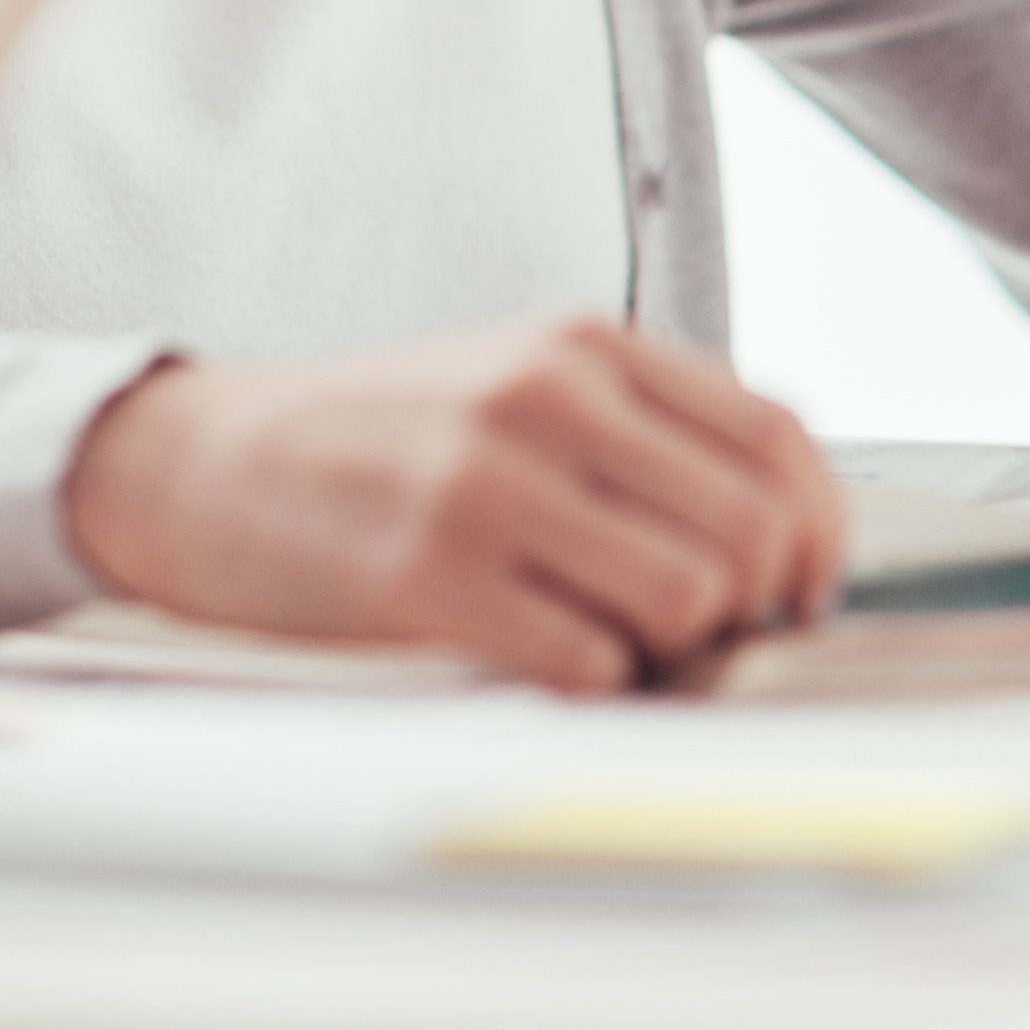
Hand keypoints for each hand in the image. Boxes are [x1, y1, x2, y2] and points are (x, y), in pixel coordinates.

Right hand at [57, 315, 846, 693]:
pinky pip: (587, 661)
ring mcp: (486, 482)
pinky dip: (593, 684)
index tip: (800, 592)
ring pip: (685, 598)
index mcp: (585, 345)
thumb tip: (790, 516)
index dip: (819, 535)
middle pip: (749, 529)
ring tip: (614, 643)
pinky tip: (546, 661)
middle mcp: (546, 396)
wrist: (210, 462)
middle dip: (751, 607)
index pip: (779, 439)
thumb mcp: (519, 379)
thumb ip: (643, 423)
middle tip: (703, 636)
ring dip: (671, 650)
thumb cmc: (385, 438)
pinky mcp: (427, 573)